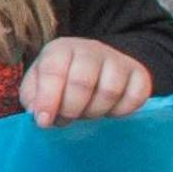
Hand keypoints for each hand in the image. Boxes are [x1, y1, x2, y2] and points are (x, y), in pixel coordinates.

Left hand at [22, 36, 153, 126]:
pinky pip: (136, 96)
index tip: (44, 121)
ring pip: (110, 91)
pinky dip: (122, 111)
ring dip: (95, 112)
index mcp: (60, 49)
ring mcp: (118, 59)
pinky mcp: (139, 73)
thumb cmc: (60, 81)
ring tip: (86, 113)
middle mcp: (90, 49)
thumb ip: (32, 98)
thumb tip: (40, 116)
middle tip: (66, 119)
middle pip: (82, 83)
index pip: (53, 71)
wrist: (95, 68)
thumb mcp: (37, 86)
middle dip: (71, 109)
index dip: (48, 99)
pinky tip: (109, 111)